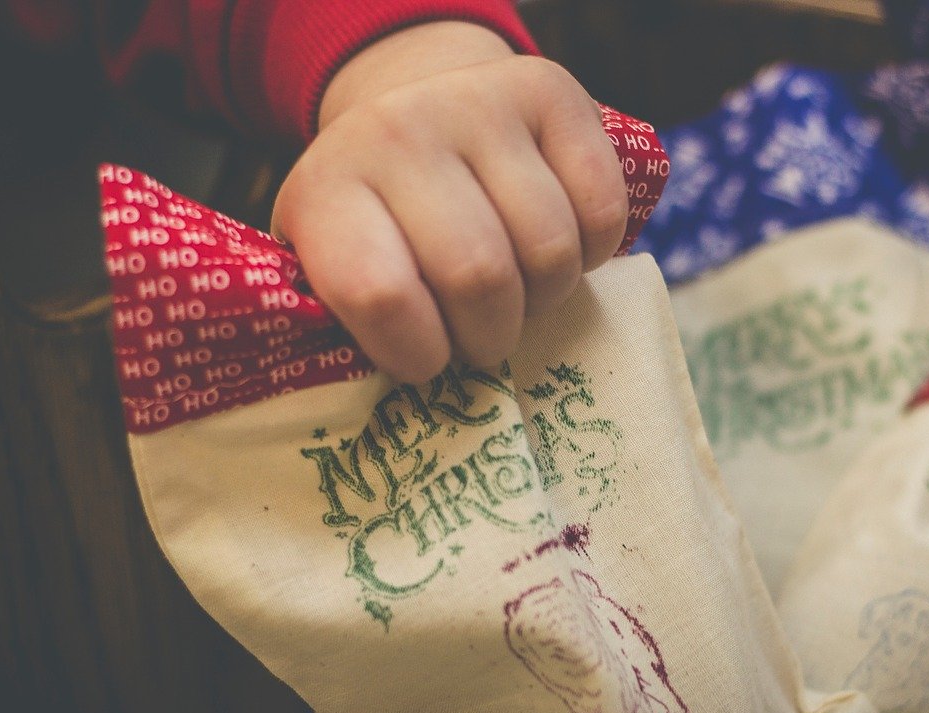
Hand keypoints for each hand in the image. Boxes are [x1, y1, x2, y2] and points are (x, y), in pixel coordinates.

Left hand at [272, 22, 627, 382]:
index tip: (428, 360)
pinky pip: (602, 212)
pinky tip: (561, 247)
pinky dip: (594, 253)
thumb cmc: (383, 221)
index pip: (381, 294)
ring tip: (520, 292)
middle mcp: (396, 132)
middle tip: (482, 338)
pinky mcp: (551, 93)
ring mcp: (478, 102)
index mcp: (327, 190)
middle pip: (478, 276)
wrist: (421, 105)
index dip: (418, 353)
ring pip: (549, 250)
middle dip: (491, 336)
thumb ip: (350, 328)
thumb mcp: (335, 268)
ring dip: (546, 297)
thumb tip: (389, 404)